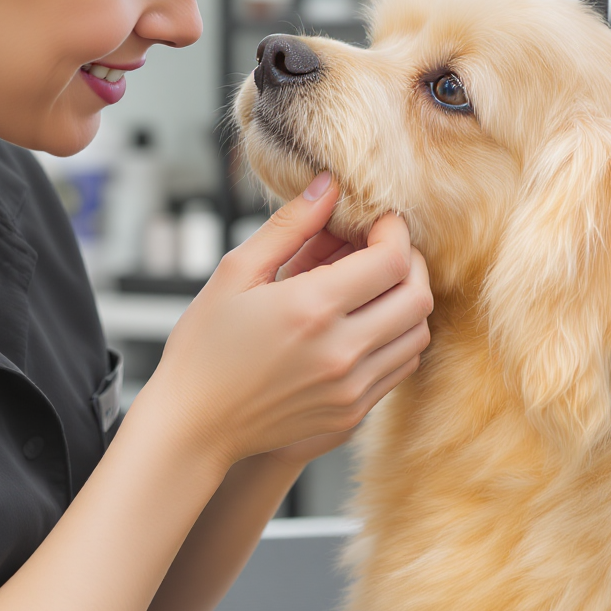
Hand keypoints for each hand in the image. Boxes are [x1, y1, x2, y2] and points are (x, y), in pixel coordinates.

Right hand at [143, 173, 432, 472]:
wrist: (192, 425)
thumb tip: (328, 185)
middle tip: (382, 247)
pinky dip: (396, 337)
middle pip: (418, 297)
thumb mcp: (236, 272)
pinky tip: (363, 322)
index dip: (394, 232)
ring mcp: (351, 390)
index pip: (392, 261)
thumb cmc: (205, 343)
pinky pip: (401, 368)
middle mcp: (341, 352)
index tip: (379, 221)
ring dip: (407, 300)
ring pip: (417, 334)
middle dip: (410, 261)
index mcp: (311, 309)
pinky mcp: (352, 414)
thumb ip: (289, 226)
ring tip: (373, 284)